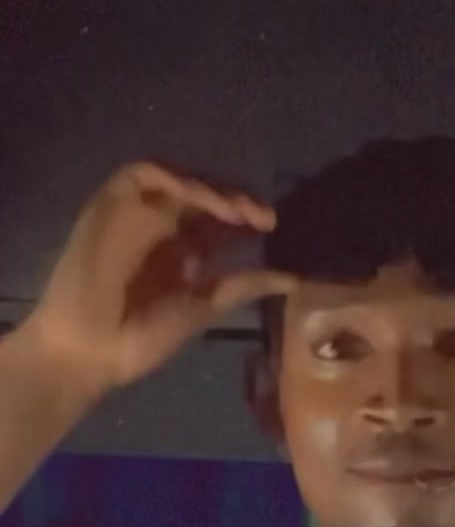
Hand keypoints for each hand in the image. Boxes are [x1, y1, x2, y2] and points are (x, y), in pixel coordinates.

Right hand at [27, 162, 297, 390]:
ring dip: (208, 188)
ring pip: (177, 183)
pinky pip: (141, 176)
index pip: (219, 222)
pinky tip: (196, 196)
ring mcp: (135, 215)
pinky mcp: (109, 205)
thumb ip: (242, 287)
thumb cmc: (139, 339)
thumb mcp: (202, 309)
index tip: (271, 224)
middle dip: (234, 200)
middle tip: (260, 215)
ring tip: (233, 210)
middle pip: (203, 198)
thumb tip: (294, 280)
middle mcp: (160, 229)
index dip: (245, 216)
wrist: (88, 351)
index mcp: (180, 254)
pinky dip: (172, 179)